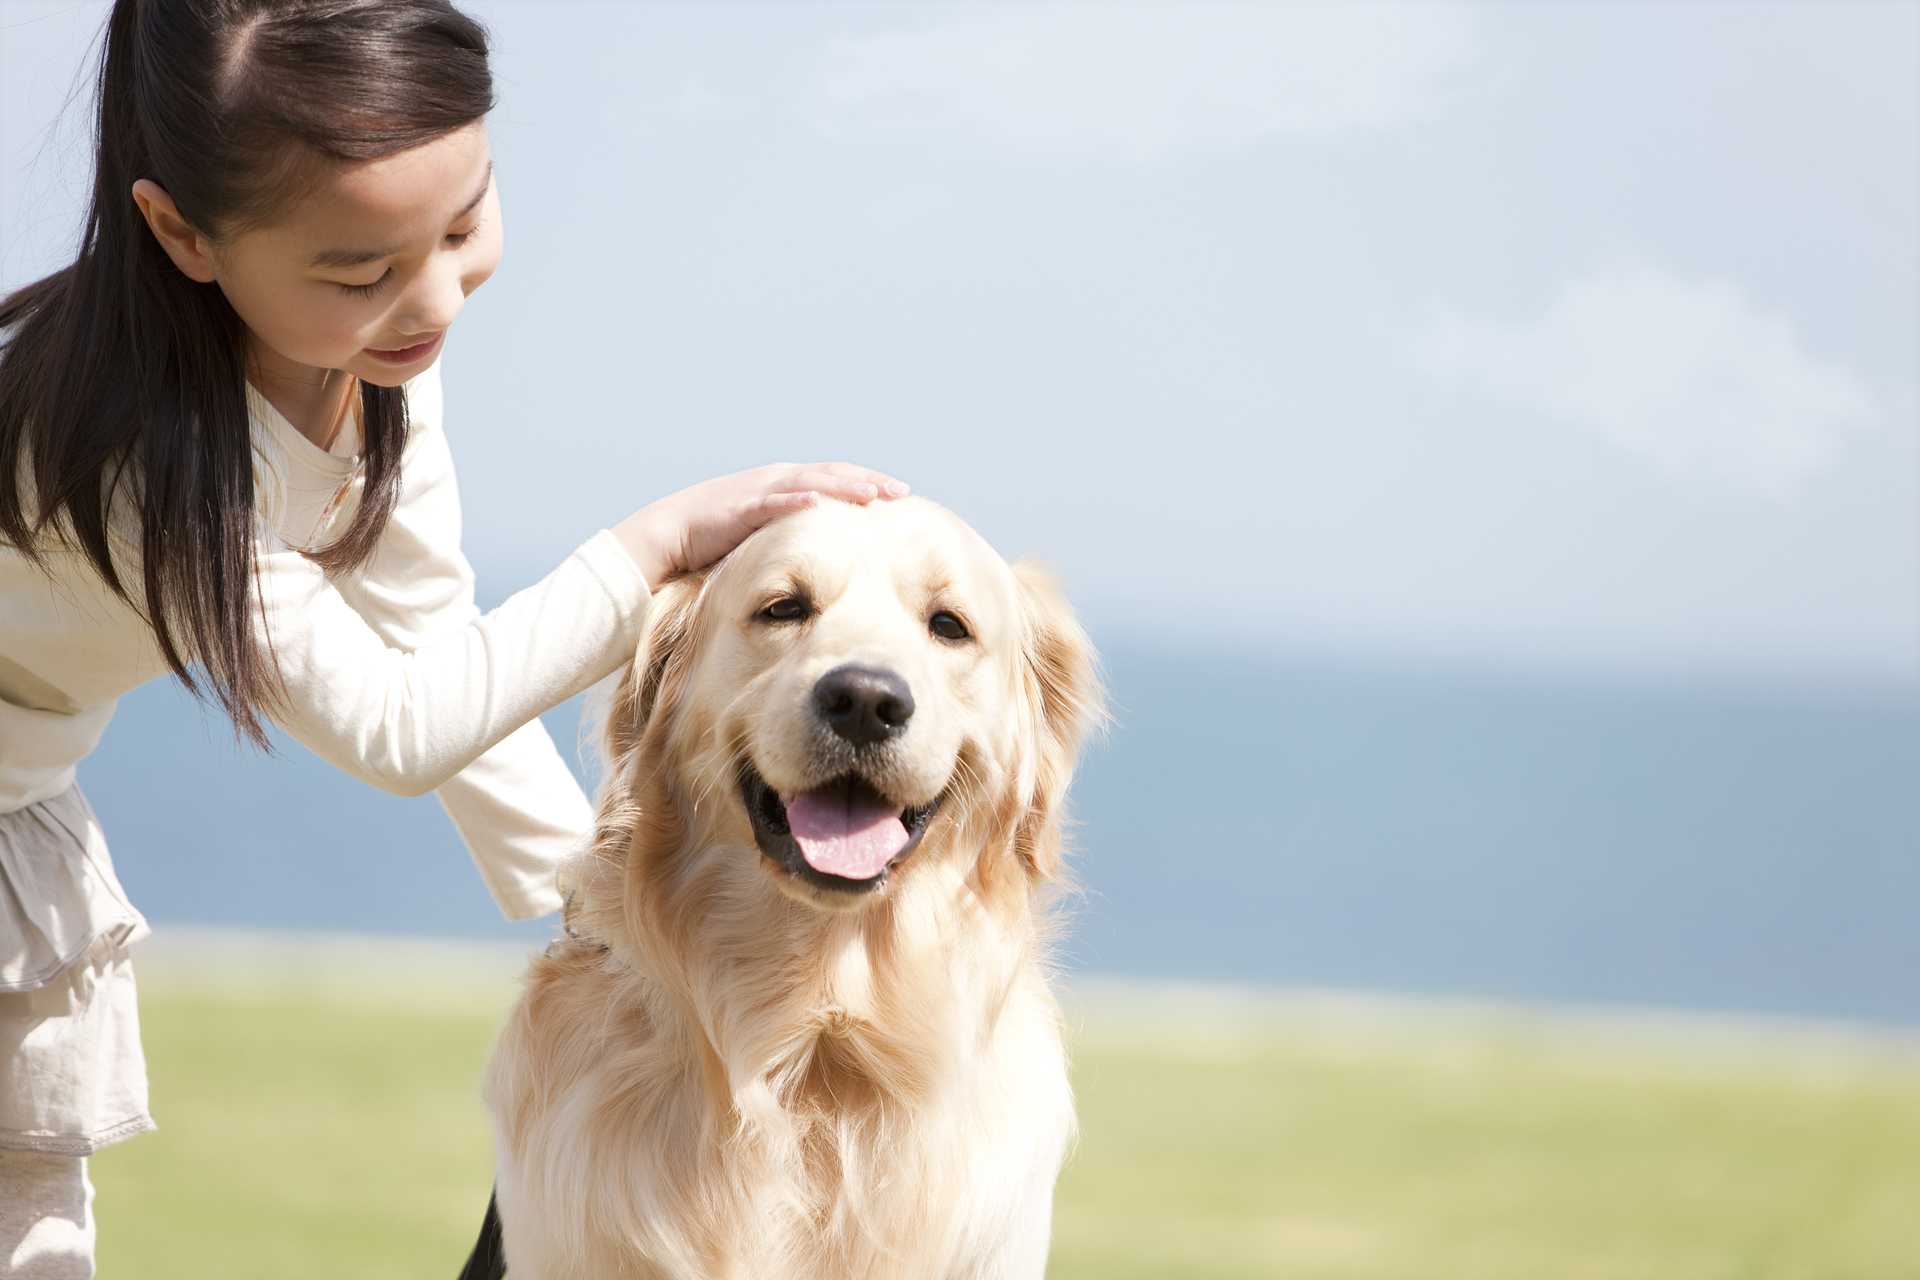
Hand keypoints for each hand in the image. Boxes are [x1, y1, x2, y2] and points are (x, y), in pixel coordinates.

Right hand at [614, 462, 909, 587]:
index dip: (866, 481)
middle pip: (831, 474)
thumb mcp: (764, 533)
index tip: (898, 491)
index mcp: (783, 484)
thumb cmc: (715, 539)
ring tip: (873, 495)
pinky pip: (774, 504)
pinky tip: (821, 503)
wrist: (668, 535)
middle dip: (867, 480)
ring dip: (843, 487)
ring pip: (810, 483)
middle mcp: (775, 480)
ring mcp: (759, 491)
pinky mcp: (740, 508)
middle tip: (901, 490)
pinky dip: (798, 501)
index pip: (834, 477)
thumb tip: (823, 553)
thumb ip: (791, 534)